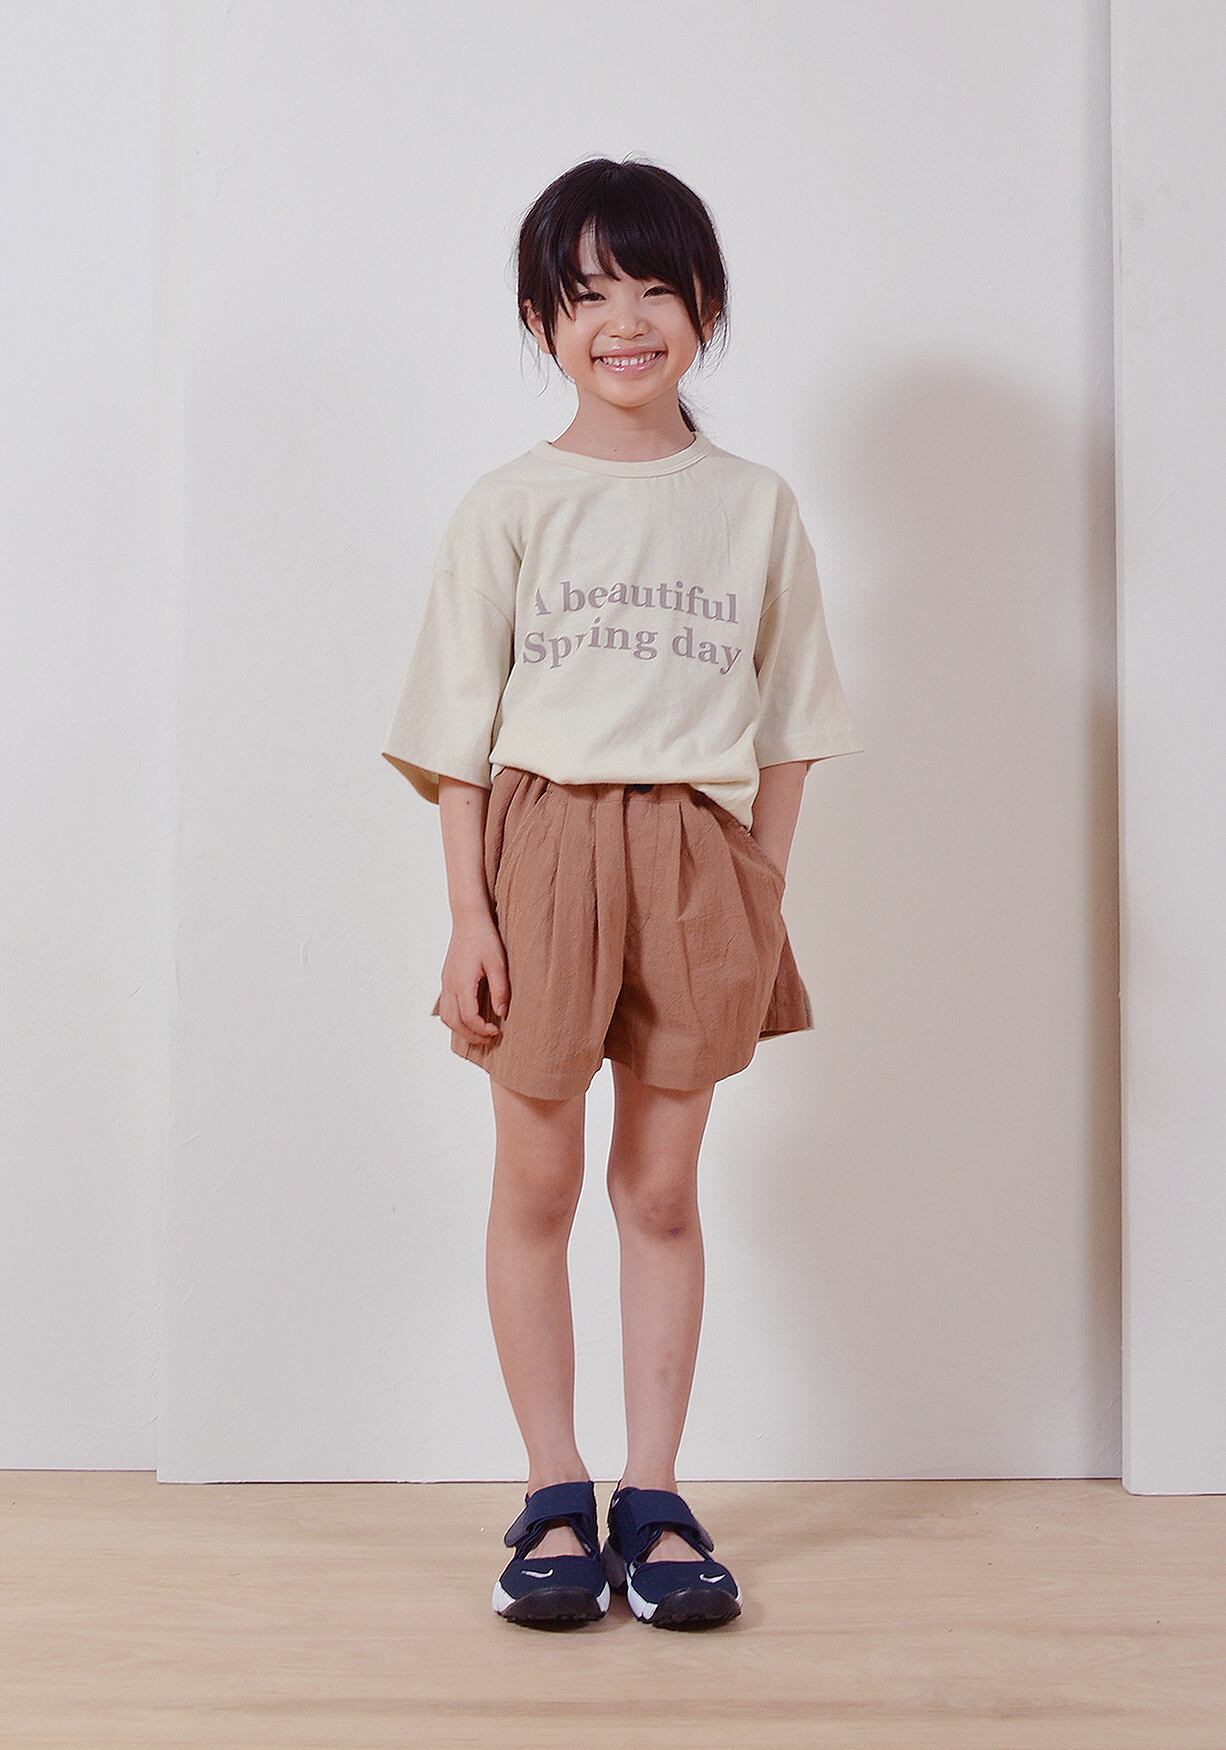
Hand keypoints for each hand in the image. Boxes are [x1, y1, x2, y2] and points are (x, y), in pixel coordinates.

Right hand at [436, 913, 509, 1045]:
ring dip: (460, 1029)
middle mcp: (450, 986)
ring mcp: (445, 982)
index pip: (469, 1018)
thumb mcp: (498, 964)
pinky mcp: (446, 979)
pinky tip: (469, 1018)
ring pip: (446, 1017)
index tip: (497, 1031)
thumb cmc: (484, 938)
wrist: (468, 919)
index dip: (482, 1030)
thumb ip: (500, 990)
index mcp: (462, 983)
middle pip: (454, 1023)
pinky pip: (445, 1007)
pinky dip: (455, 1019)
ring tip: (478, 1032)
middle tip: (489, 1039)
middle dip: (471, 1036)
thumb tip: (501, 1014)